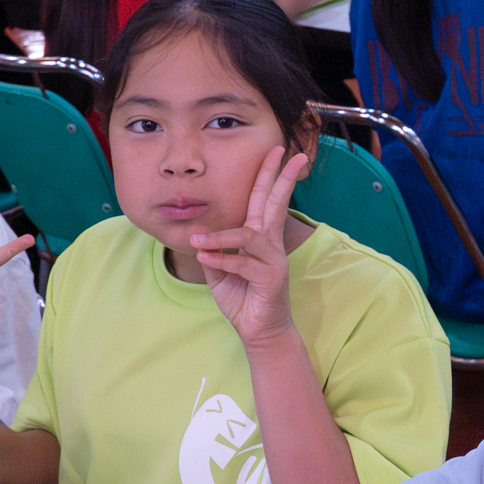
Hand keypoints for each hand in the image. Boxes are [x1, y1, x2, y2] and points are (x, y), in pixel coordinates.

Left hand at [193, 146, 309, 349]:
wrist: (258, 331)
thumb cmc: (242, 299)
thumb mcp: (219, 271)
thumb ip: (214, 250)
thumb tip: (202, 235)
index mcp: (260, 239)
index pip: (264, 200)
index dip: (269, 176)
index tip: (275, 152)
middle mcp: (271, 245)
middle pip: (275, 204)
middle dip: (280, 177)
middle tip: (285, 152)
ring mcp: (274, 261)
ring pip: (249, 236)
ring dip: (221, 236)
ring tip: (198, 238)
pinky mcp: (272, 279)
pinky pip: (243, 263)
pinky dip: (222, 260)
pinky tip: (205, 258)